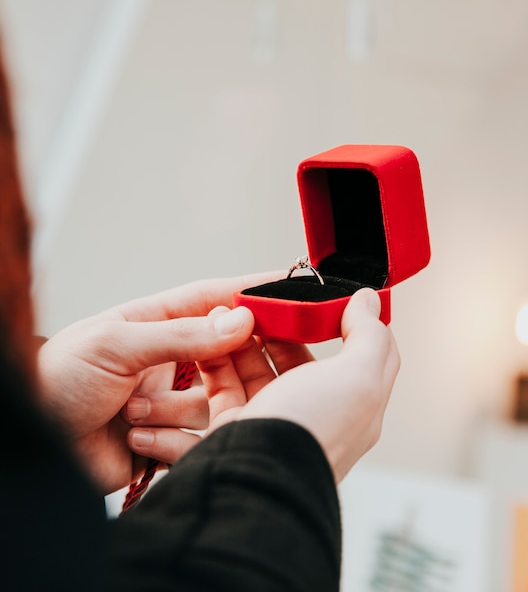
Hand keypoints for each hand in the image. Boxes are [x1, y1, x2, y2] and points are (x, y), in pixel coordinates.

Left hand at [36, 272, 280, 494]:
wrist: (31, 448)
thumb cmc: (55, 381)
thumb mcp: (115, 345)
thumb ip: (180, 335)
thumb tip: (240, 320)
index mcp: (154, 322)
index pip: (212, 299)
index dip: (249, 292)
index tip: (288, 289)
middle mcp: (169, 358)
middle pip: (226, 350)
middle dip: (231, 359)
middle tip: (245, 363)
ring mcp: (170, 397)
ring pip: (214, 399)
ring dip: (176, 409)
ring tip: (135, 412)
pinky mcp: (169, 437)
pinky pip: (195, 436)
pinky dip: (169, 439)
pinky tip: (134, 437)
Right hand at [199, 288, 399, 482]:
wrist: (255, 482)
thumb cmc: (312, 433)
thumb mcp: (359, 379)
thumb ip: (369, 336)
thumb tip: (369, 300)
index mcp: (353, 406)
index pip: (359, 355)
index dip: (346, 322)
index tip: (327, 298)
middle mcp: (313, 413)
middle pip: (298, 359)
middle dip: (281, 328)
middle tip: (264, 302)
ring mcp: (273, 421)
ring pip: (257, 370)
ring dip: (243, 339)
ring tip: (227, 314)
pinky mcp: (236, 428)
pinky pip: (223, 386)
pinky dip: (215, 360)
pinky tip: (210, 335)